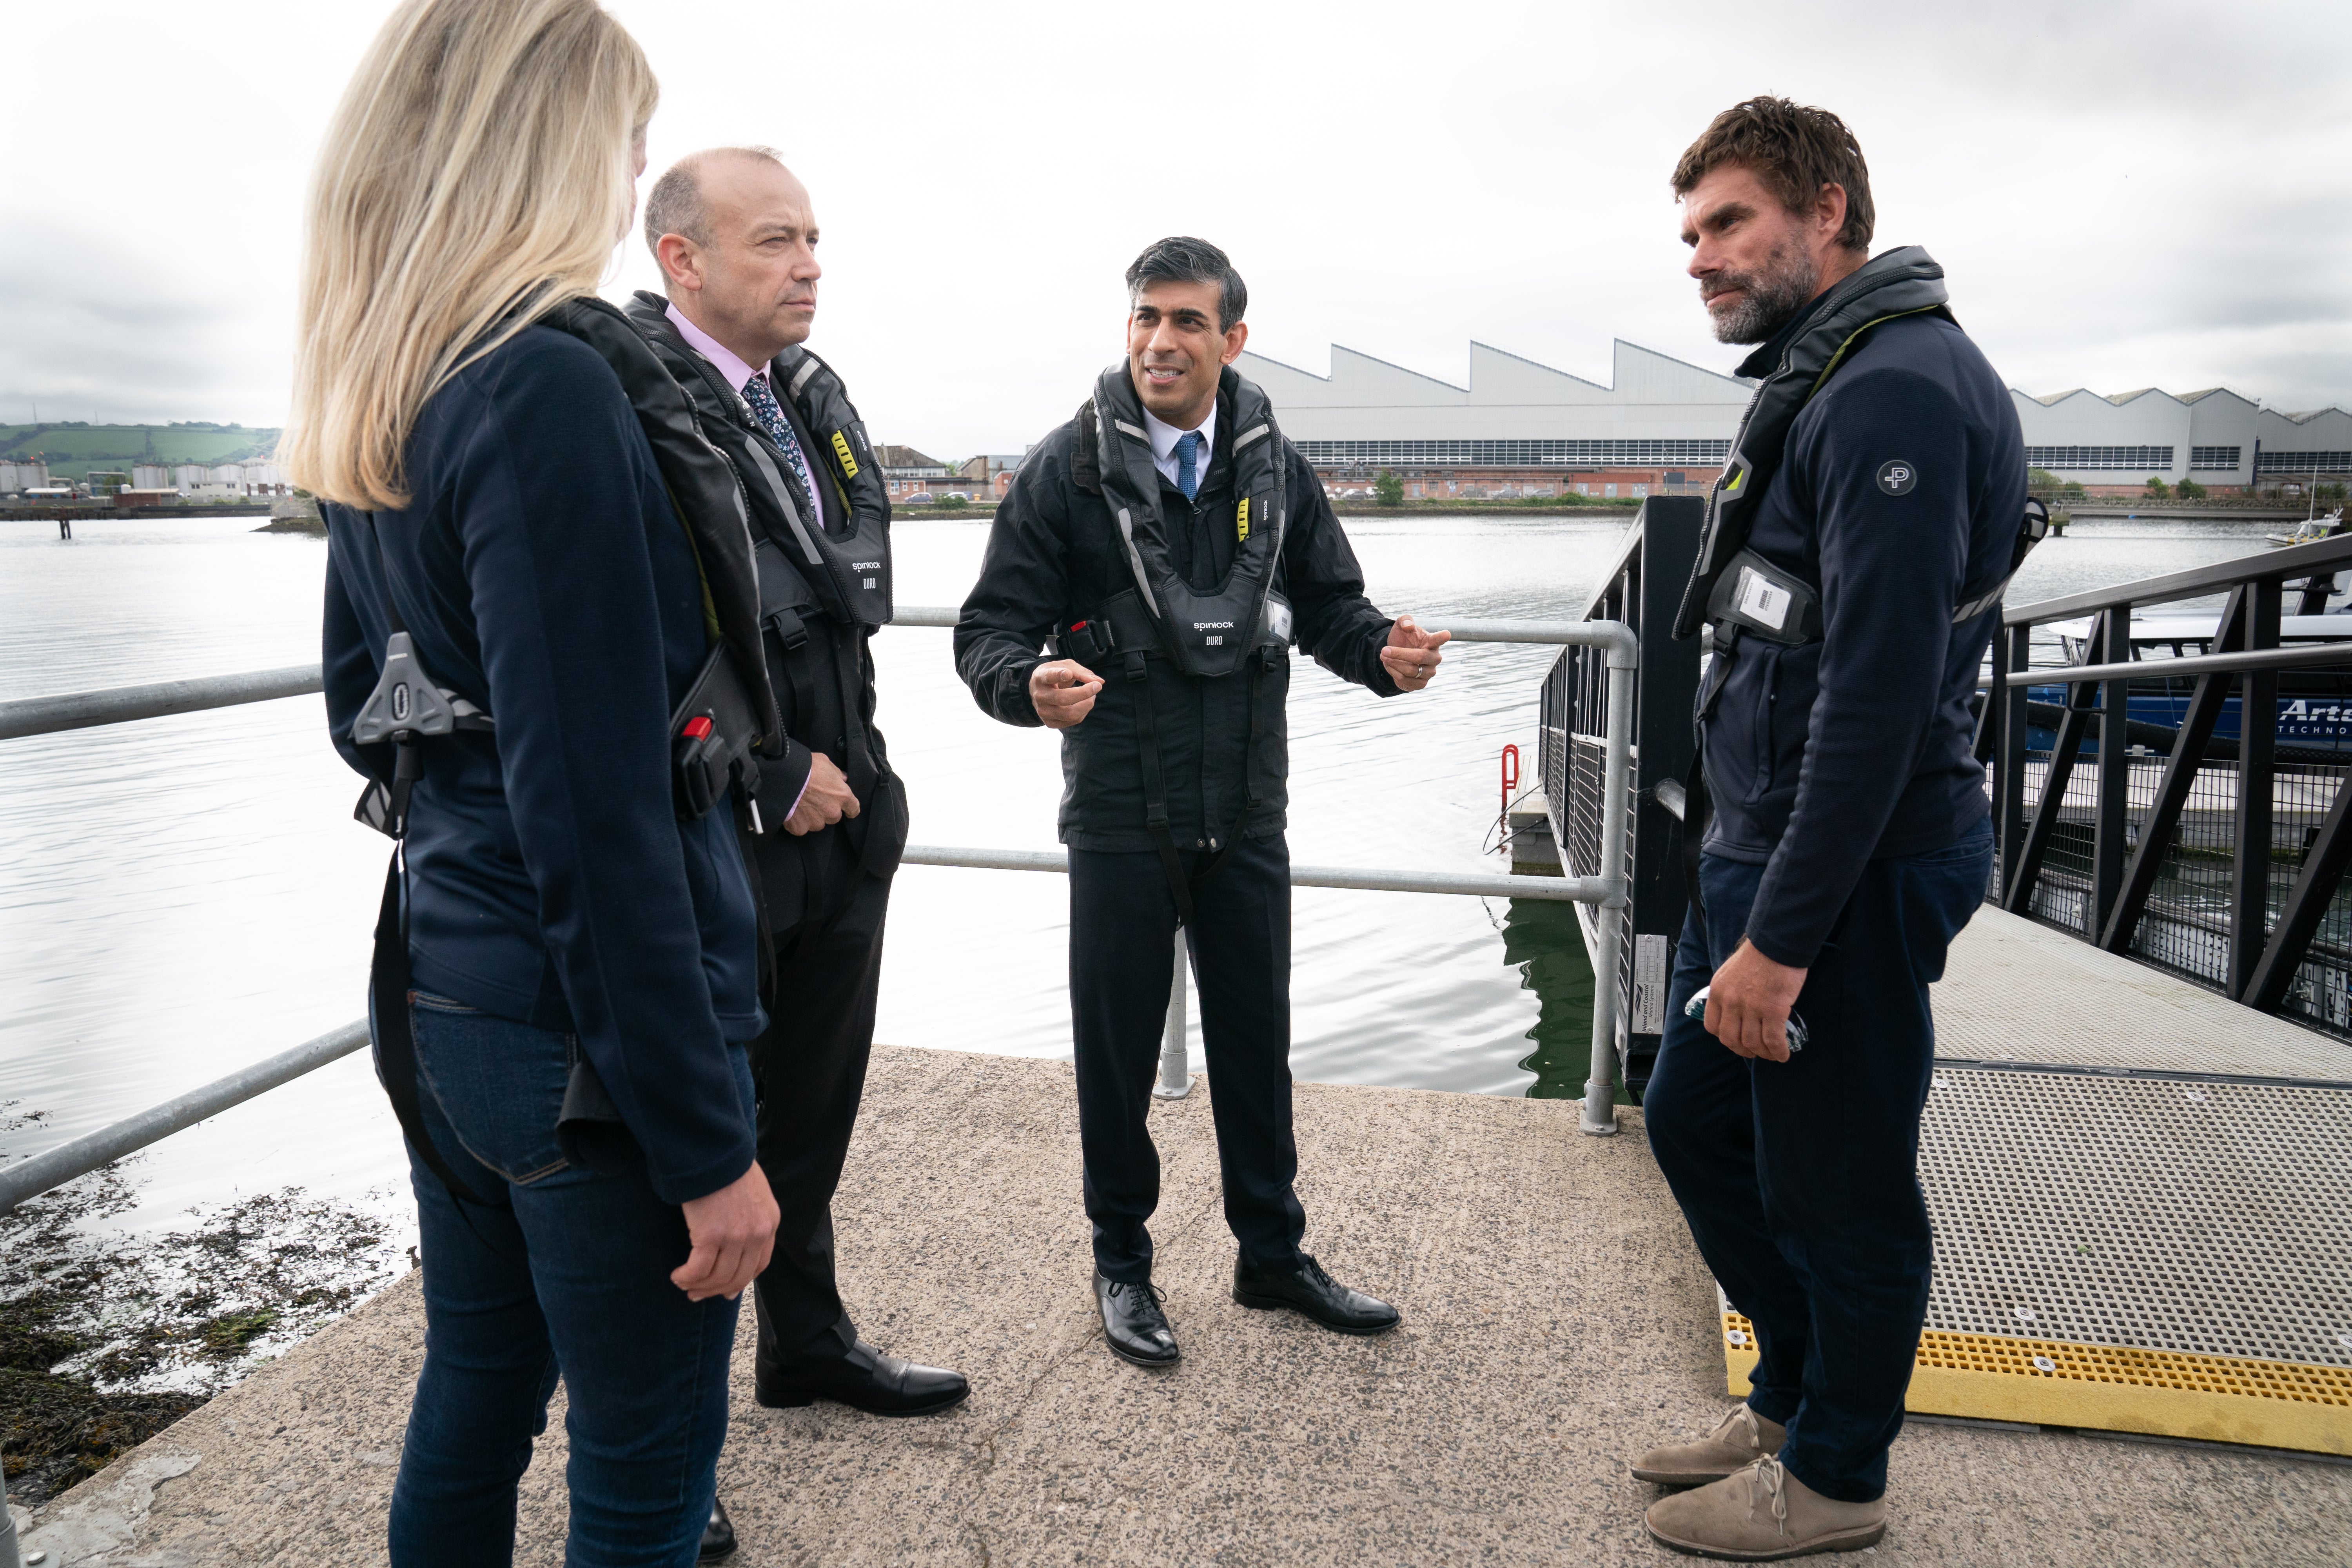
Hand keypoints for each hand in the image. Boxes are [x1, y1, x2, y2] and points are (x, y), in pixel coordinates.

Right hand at [673, 1161, 778, 1300]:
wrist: (716, 1149)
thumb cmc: (728, 1166)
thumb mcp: (753, 1192)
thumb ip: (750, 1215)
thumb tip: (734, 1239)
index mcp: (769, 1222)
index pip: (760, 1265)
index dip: (741, 1281)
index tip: (725, 1290)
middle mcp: (757, 1233)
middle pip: (738, 1277)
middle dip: (716, 1290)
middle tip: (697, 1294)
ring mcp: (736, 1236)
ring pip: (718, 1277)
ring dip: (698, 1286)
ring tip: (684, 1284)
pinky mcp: (711, 1235)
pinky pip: (698, 1270)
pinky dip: (687, 1277)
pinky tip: (678, 1275)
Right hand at [784, 750, 858, 835]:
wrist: (783, 776)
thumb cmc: (806, 766)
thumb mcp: (825, 762)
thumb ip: (836, 773)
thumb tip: (843, 778)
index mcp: (842, 796)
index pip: (854, 809)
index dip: (850, 809)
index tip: (847, 809)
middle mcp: (832, 811)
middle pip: (834, 816)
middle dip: (827, 810)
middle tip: (815, 799)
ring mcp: (816, 821)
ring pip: (818, 823)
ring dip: (813, 817)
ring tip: (802, 805)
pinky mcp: (801, 828)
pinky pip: (802, 828)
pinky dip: (798, 822)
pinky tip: (792, 811)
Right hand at [1030, 658, 1103, 727]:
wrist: (1039, 689)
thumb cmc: (1055, 675)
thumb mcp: (1066, 666)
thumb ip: (1082, 672)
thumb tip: (1100, 682)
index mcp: (1041, 677)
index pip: (1049, 677)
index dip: (1058, 675)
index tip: (1068, 674)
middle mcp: (1039, 695)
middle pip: (1063, 698)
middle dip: (1084, 693)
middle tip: (1097, 686)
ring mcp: (1043, 711)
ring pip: (1069, 714)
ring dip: (1087, 705)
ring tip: (1092, 696)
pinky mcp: (1049, 723)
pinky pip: (1072, 721)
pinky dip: (1083, 713)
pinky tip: (1084, 704)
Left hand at [1379, 614, 1450, 691]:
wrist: (1395, 655)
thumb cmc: (1403, 638)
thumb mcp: (1401, 625)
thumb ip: (1405, 620)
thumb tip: (1408, 625)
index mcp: (1432, 641)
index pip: (1439, 639)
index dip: (1442, 637)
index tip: (1446, 634)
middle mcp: (1434, 657)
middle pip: (1419, 657)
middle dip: (1399, 654)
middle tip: (1384, 650)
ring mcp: (1429, 672)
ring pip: (1411, 671)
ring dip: (1394, 663)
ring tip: (1384, 656)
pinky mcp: (1421, 684)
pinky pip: (1406, 680)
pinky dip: (1394, 673)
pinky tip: (1389, 666)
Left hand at [1702, 939, 1807, 1062]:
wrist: (1776, 943)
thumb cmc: (1758, 955)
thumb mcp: (1729, 972)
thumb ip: (1728, 992)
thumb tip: (1734, 1010)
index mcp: (1718, 992)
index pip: (1712, 1026)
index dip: (1725, 1038)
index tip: (1735, 1041)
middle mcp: (1731, 1002)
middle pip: (1731, 1039)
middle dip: (1743, 1050)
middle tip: (1754, 1052)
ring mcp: (1751, 1007)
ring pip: (1753, 1043)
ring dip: (1763, 1053)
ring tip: (1772, 1054)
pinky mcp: (1773, 1010)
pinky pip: (1773, 1040)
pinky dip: (1778, 1051)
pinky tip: (1783, 1055)